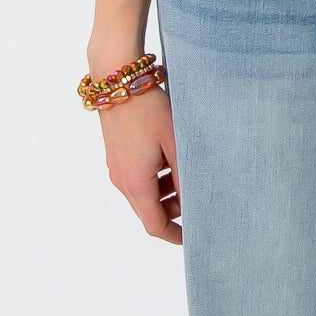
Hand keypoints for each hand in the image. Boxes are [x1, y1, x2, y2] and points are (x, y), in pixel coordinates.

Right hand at [98, 82, 181, 243]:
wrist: (117, 79)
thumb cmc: (148, 108)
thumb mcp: (176, 143)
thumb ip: (184, 176)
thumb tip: (194, 202)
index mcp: (135, 183)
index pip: (155, 225)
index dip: (175, 235)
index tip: (193, 236)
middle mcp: (121, 180)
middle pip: (149, 211)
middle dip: (174, 211)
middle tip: (198, 196)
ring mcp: (116, 167)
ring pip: (144, 194)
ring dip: (166, 192)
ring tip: (188, 172)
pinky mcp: (116, 155)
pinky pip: (138, 177)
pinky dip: (156, 178)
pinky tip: (172, 158)